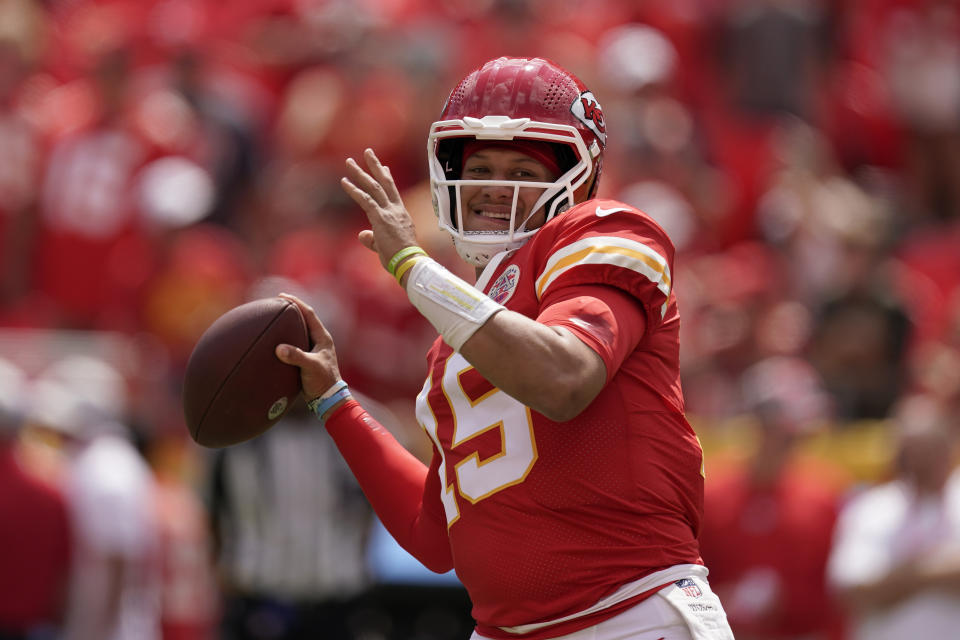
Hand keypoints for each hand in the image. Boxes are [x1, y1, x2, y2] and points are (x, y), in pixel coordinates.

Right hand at [274, 293, 342, 401]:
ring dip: (288, 324)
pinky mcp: (307, 359)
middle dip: (291, 310)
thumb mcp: (310, 367)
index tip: (282, 296)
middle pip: (304, 319)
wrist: (328, 399)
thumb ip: (296, 357)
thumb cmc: (323, 381)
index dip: (297, 303)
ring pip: (299, 331)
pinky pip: (295, 343)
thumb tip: (279, 348)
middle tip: (275, 304)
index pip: (309, 314)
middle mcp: (318, 341)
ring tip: (273, 319)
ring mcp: (313, 350)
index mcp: (322, 338)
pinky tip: (274, 341)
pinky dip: (285, 339)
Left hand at [340, 148, 419, 270]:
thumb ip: (372, 238)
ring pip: (373, 187)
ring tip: (349, 162)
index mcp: (401, 215)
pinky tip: (344, 181)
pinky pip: (365, 200)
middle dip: (375, 166)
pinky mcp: (380, 218)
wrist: (408, 262)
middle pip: (385, 183)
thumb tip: (362, 235)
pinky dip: (354, 190)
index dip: (387, 178)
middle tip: (368, 152)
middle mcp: (396, 210)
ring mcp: (389, 212)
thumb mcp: (385, 246)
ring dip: (360, 173)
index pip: (393, 193)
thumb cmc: (400, 258)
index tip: (384, 167)